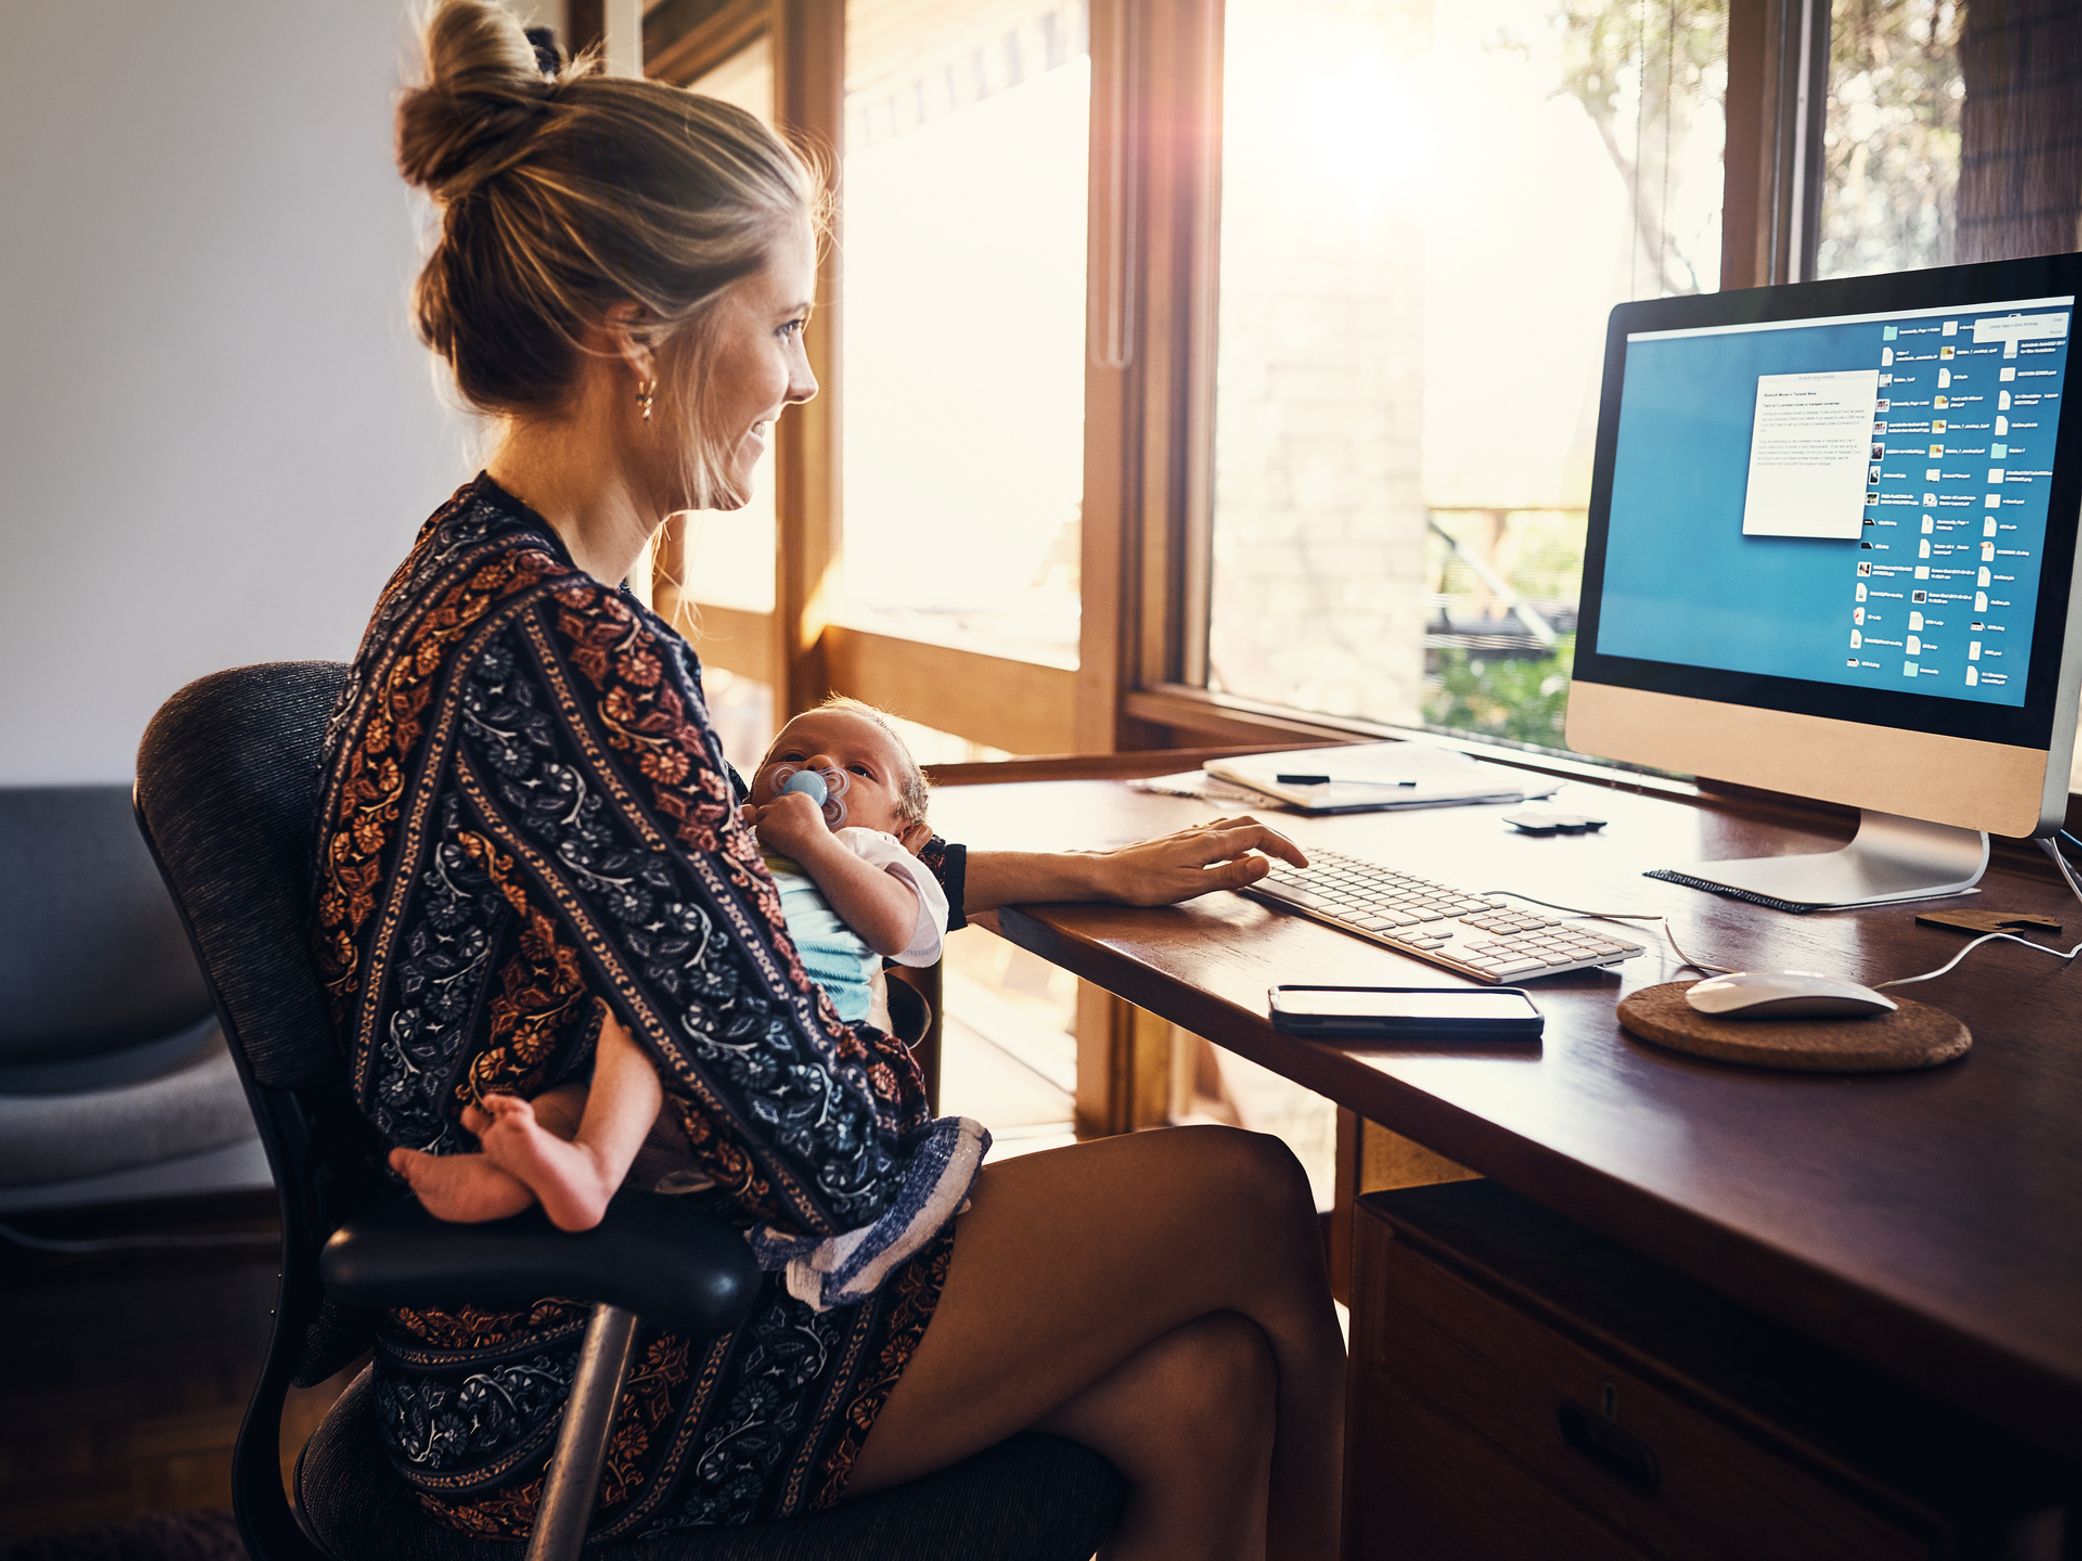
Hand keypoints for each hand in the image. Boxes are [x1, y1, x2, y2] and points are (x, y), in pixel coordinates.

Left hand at [745, 789, 830, 857]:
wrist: (813, 843)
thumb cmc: (818, 835)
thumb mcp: (816, 814)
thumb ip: (803, 810)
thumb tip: (796, 816)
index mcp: (799, 796)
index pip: (785, 800)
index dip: (783, 811)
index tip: (786, 821)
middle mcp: (785, 800)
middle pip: (772, 805)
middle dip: (774, 817)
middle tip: (780, 831)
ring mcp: (773, 811)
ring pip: (761, 814)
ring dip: (765, 823)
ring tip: (773, 836)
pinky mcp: (765, 823)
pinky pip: (759, 830)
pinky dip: (763, 838)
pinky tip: (772, 845)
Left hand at [1094, 815, 1307, 905]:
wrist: (1109, 874)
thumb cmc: (1145, 884)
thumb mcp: (1191, 886)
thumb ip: (1231, 875)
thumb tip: (1265, 863)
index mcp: (1210, 843)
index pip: (1260, 837)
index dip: (1286, 848)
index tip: (1303, 864)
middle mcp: (1202, 833)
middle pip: (1251, 825)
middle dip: (1278, 838)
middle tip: (1296, 857)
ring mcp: (1191, 834)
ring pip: (1235, 824)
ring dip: (1260, 833)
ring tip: (1272, 850)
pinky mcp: (1181, 839)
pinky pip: (1219, 829)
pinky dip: (1239, 835)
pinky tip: (1233, 847)